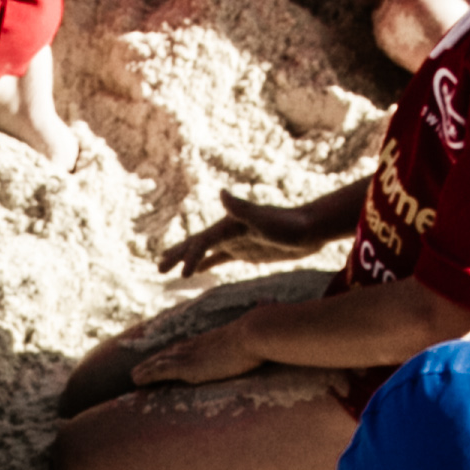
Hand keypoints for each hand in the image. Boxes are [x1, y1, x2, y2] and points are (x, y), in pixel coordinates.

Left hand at [130, 320, 261, 387]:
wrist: (255, 334)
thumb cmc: (259, 336)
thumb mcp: (253, 337)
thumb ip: (252, 336)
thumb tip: (265, 320)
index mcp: (208, 341)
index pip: (184, 348)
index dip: (172, 355)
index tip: (163, 358)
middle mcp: (195, 346)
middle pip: (168, 354)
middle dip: (153, 361)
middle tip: (140, 370)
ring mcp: (190, 355)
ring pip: (160, 362)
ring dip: (146, 369)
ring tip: (134, 377)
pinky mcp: (188, 367)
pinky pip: (162, 371)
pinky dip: (148, 374)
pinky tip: (137, 380)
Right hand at [159, 189, 342, 276]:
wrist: (310, 228)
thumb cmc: (290, 225)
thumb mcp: (266, 219)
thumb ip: (242, 209)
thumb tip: (222, 194)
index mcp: (229, 224)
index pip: (203, 242)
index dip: (190, 257)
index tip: (182, 276)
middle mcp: (228, 230)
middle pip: (196, 243)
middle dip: (177, 255)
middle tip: (158, 268)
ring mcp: (235, 240)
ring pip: (204, 251)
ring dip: (186, 258)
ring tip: (168, 269)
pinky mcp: (245, 250)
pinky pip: (219, 258)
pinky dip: (205, 264)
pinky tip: (196, 272)